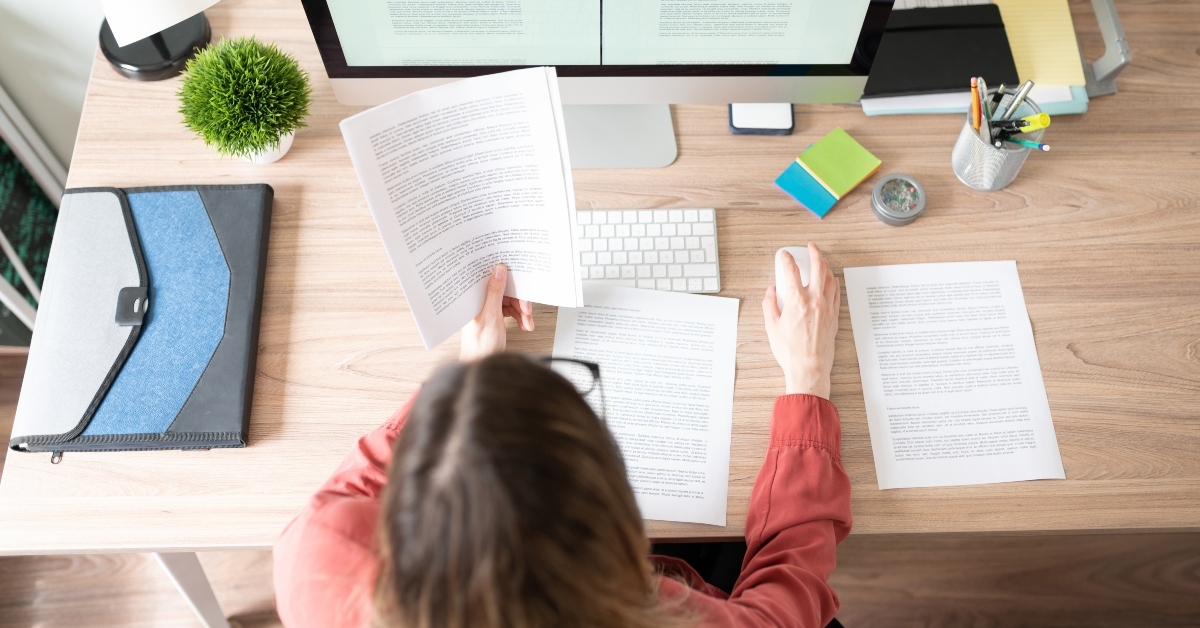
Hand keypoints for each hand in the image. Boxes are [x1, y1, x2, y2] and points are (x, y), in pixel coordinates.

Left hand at [459, 264, 534, 360]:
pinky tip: (524, 324)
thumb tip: (499, 271)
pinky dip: (520, 317)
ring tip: (527, 322)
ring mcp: (487, 309)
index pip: (491, 279)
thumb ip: (495, 292)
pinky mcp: (494, 317)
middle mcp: (480, 302)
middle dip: (518, 301)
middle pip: (504, 291)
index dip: (505, 277)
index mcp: (473, 298)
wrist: (482, 364)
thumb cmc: (480, 346)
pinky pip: (510, 310)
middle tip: (526, 310)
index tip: (518, 279)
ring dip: (522, 311)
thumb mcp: (491, 316)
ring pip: (510, 301)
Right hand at [762, 243, 839, 398]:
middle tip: (811, 246)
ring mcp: (827, 307)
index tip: (784, 255)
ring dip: (826, 265)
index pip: (792, 271)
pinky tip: (831, 280)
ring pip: (830, 278)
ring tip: (821, 260)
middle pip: (818, 267)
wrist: (809, 368)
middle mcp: (814, 300)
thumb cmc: (790, 351)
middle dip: (814, 252)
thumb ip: (769, 304)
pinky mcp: (834, 316)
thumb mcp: (771, 326)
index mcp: (797, 300)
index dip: (787, 258)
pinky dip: (833, 282)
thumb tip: (770, 291)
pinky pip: (836, 292)